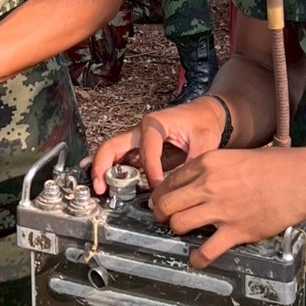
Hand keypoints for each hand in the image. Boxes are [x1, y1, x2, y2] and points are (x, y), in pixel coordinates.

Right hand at [91, 96, 225, 192]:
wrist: (202, 114)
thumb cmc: (202, 122)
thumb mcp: (206, 141)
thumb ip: (195, 162)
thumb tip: (186, 185)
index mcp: (155, 124)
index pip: (147, 153)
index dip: (152, 174)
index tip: (158, 191)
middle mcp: (140, 130)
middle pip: (112, 146)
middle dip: (103, 167)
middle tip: (101, 188)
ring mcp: (136, 139)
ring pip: (110, 152)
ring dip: (102, 170)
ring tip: (99, 189)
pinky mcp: (137, 148)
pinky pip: (118, 159)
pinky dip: (108, 170)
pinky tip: (103, 182)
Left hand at [149, 147, 305, 266]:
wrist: (303, 179)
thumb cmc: (274, 166)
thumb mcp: (234, 157)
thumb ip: (211, 170)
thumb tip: (193, 185)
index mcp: (207, 163)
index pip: (169, 181)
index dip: (162, 194)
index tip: (162, 202)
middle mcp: (209, 184)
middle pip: (167, 203)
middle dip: (161, 214)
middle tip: (164, 219)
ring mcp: (222, 208)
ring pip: (179, 224)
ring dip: (177, 231)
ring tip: (184, 234)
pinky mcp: (237, 230)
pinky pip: (206, 251)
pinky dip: (198, 259)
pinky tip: (197, 260)